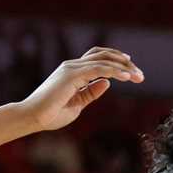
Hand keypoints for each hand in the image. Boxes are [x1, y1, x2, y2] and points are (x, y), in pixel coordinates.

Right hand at [19, 47, 142, 131]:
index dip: (114, 59)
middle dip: (124, 63)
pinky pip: (99, 69)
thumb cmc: (50, 114)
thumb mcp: (77, 104)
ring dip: (124, 68)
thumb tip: (107, 83)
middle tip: (139, 74)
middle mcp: (72, 66)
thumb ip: (90, 93)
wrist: (32, 117)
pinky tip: (126, 77)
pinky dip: (115, 71)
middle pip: (103, 55)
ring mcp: (72, 68)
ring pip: (104, 60)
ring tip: (138, 77)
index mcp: (72, 71)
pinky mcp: (72, 75)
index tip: (130, 68)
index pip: (97, 58)